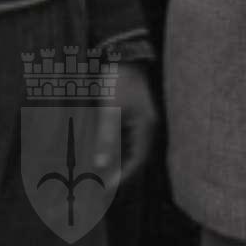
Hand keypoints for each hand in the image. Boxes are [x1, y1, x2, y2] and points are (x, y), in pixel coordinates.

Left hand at [95, 63, 156, 189]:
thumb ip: (107, 138)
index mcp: (147, 125)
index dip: (124, 175)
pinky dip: (115, 149)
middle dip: (119, 171)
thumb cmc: (118, 82)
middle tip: (100, 186)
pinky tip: (101, 155)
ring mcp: (142, 120)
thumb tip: (101, 165)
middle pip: (136, 155)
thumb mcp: (110, 110)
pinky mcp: (134, 116)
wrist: (122, 56)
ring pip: (130, 148)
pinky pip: (126, 138)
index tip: (107, 189)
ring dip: (116, 161)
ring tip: (97, 174)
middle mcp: (148, 125)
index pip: (139, 158)